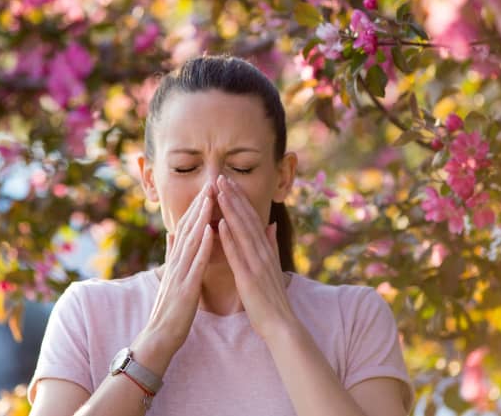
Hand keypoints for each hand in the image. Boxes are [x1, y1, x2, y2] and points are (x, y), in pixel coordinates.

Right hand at [141, 181, 214, 356]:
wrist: (159, 336)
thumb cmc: (170, 309)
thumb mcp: (171, 276)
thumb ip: (172, 254)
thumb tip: (172, 233)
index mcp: (176, 260)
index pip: (187, 228)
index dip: (197, 207)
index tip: (208, 188)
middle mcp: (176, 262)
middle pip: (188, 228)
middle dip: (200, 205)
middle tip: (210, 182)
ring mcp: (179, 274)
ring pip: (191, 240)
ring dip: (201, 217)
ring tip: (211, 197)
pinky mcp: (186, 287)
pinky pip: (195, 263)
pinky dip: (203, 245)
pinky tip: (210, 229)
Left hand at [215, 174, 297, 341]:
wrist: (281, 325)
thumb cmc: (272, 299)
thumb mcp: (272, 266)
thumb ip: (271, 244)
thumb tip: (269, 225)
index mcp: (265, 249)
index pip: (251, 218)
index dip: (239, 199)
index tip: (228, 182)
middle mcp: (262, 252)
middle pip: (246, 219)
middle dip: (233, 196)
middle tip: (220, 176)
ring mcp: (256, 263)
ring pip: (242, 231)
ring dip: (230, 209)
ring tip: (219, 191)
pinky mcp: (249, 277)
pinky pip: (237, 254)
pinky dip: (229, 238)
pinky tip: (220, 224)